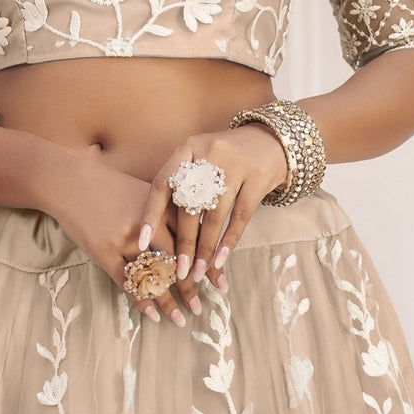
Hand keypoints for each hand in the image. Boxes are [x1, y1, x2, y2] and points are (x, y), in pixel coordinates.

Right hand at [45, 148, 198, 326]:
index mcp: (163, 206)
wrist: (72, 182)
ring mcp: (125, 239)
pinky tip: (153, 314)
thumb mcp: (147, 192)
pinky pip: (127, 282)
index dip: (207, 264)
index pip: (193, 241)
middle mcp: (148, 223)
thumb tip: (196, 241)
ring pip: (153, 276)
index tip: (218, 284)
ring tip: (180, 319)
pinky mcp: (104, 251)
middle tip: (199, 308)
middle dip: (190, 288)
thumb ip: (171, 213)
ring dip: (168, 301)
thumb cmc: (112, 188)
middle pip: (176, 262)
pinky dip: (142, 300)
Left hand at [135, 122, 291, 291]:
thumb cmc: (226, 159)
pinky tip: (221, 260)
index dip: (150, 215)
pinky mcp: (257, 177)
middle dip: (183, 245)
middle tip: (179, 272)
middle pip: (189, 207)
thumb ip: (183, 185)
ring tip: (198, 273)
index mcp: (187, 149)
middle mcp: (208, 154)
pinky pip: (240, 217)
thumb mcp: (200, 160)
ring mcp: (234, 164)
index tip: (143, 244)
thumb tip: (161, 233)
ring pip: (214, 216)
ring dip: (205, 250)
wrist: (271, 140)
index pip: (162, 185)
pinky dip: (229, 241)